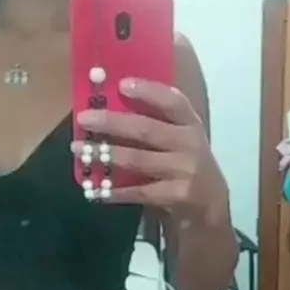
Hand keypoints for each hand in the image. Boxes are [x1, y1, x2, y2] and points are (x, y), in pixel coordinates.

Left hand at [71, 77, 227, 219]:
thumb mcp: (182, 138)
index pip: (173, 102)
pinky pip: (139, 192)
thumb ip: (157, 122)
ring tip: (79, 149)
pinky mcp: (175, 196)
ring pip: (138, 160)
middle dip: (112, 123)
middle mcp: (189, 145)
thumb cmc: (186, 163)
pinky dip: (115, 191)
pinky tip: (96, 190)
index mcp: (190, 124)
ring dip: (105, 154)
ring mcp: (183, 171)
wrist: (210, 205)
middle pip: (147, 129)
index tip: (121, 84)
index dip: (149, 91)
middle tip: (84, 118)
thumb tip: (111, 105)